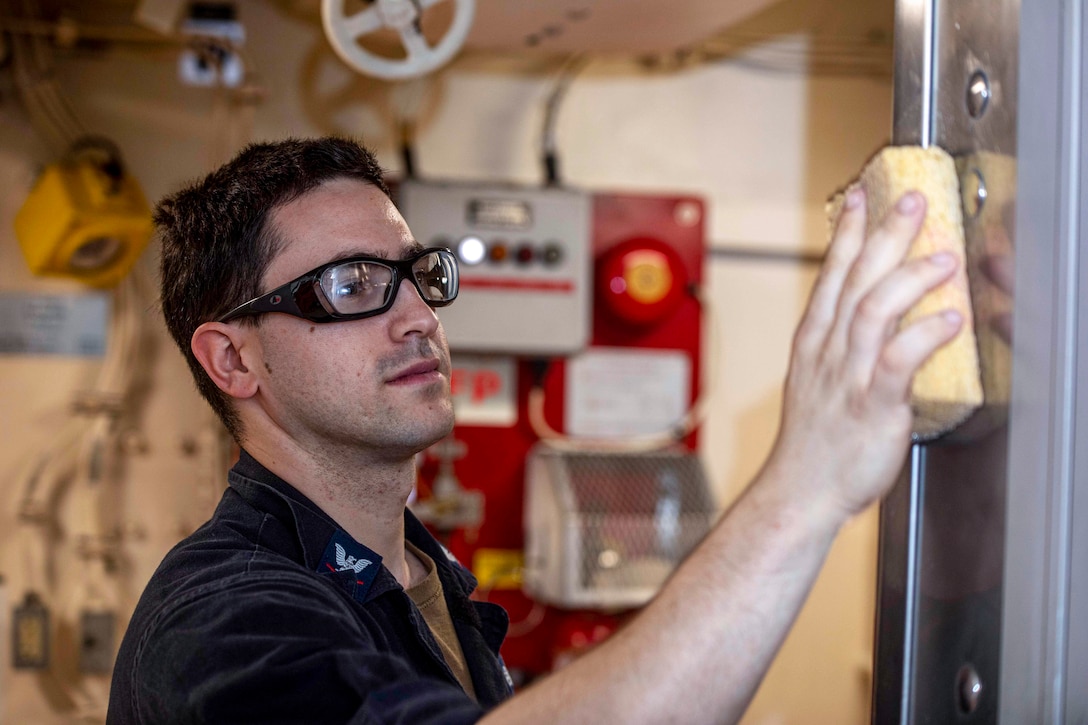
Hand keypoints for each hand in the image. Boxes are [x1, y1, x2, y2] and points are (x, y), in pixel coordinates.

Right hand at [765, 188, 963, 520]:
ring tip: (943, 257)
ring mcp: (848, 377)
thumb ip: (841, 346)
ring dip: (910, 278)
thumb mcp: (815, 381)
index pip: (831, 275)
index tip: (864, 198)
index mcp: (813, 342)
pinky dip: (923, 337)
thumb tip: (868, 318)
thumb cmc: (814, 442)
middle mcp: (828, 352)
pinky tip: (950, 320)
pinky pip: (898, 362)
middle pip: (855, 280)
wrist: (800, 490)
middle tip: (912, 201)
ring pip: (874, 311)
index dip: (850, 234)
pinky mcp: (872, 406)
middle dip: (885, 235)